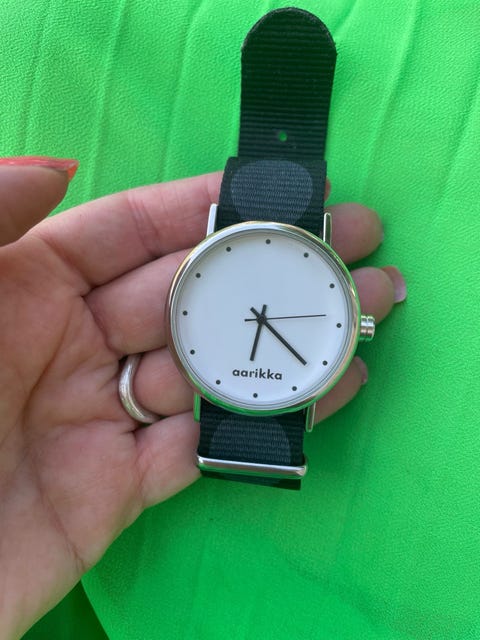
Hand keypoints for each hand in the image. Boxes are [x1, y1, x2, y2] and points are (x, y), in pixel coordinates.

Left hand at [0, 159, 403, 636]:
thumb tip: (64, 165)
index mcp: (26, 284)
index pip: (133, 233)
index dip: (206, 208)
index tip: (277, 192)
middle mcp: (73, 343)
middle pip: (191, 296)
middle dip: (269, 268)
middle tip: (350, 245)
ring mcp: (103, 416)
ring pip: (210, 370)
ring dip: (288, 341)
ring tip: (362, 311)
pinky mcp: (120, 487)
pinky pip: (206, 446)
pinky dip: (271, 421)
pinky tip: (328, 389)